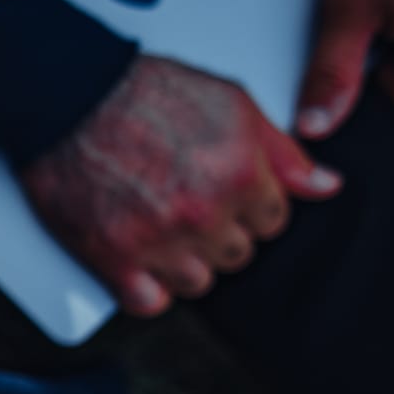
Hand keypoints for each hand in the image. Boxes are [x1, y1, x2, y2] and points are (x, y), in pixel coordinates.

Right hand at [20, 55, 342, 315]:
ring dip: (181, 260)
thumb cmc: (143, 91)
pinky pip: (149, 302)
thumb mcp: (232, 102)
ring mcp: (158, 240)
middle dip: (216, 232)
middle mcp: (203, 213)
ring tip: (158, 226)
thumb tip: (326, 186)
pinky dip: (145, 288)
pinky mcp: (113, 257)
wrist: (67, 97)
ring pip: (197, 282)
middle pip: (236, 254)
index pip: (272, 222)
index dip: (247, 205)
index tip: (221, 191)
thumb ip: (283, 151)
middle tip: (183, 201)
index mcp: (240, 175)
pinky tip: (138, 259)